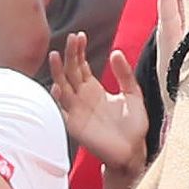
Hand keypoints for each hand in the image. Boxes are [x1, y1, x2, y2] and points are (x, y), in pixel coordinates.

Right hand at [50, 31, 147, 171]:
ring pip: (63, 87)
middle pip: (70, 72)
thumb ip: (124, 74)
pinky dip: (58, 101)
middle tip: (71, 38)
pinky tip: (57, 87)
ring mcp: (77, 111)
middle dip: (69, 55)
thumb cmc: (133, 126)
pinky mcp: (75, 126)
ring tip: (55, 55)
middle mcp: (82, 98)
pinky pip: (63, 112)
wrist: (133, 152)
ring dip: (58, 72)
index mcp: (94, 90)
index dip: (78, 51)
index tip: (79, 36)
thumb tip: (116, 52)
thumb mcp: (133, 94)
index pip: (81, 65)